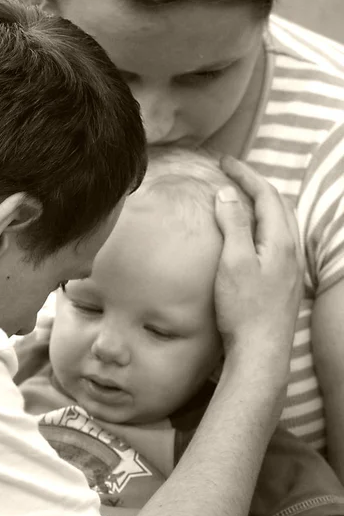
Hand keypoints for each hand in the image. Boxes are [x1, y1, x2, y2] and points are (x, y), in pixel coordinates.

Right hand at [213, 156, 303, 375]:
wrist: (260, 352)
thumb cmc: (244, 310)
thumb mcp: (233, 262)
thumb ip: (233, 225)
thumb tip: (227, 194)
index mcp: (280, 241)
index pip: (265, 194)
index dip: (245, 174)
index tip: (224, 162)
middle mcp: (291, 250)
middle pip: (278, 204)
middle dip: (255, 183)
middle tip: (232, 174)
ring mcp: (291, 266)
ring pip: (282, 221)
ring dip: (263, 202)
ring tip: (242, 196)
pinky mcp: (285, 280)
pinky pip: (279, 238)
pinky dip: (266, 222)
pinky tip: (254, 233)